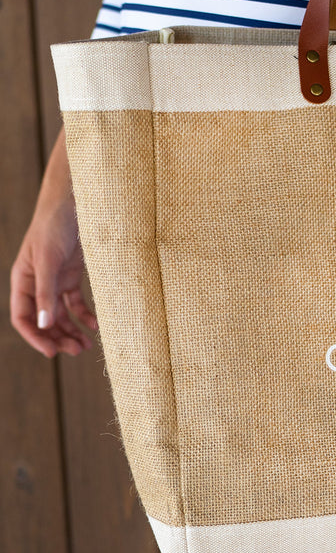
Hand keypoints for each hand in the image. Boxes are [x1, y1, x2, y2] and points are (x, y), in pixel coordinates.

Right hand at [9, 131, 97, 358]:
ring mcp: (56, 279)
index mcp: (23, 279)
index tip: (52, 353)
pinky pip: (77, 302)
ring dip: (72, 331)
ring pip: (61, 314)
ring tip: (86, 346)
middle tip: (77, 351)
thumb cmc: (55, 224)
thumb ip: (46, 292)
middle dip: (57, 337)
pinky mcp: (72, 274)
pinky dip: (86, 315)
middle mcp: (37, 282)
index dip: (35, 337)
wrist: (75, 199)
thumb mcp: (49, 259)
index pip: (22, 317)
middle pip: (44, 320)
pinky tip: (96, 326)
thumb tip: (44, 325)